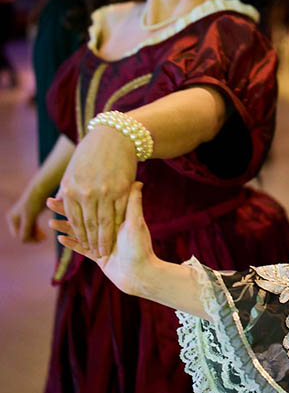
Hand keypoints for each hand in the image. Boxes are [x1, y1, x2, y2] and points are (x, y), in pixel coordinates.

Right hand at [7, 187, 47, 242]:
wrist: (42, 189)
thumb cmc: (35, 202)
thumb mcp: (30, 216)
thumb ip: (25, 229)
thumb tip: (22, 241)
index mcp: (12, 219)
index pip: (19, 236)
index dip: (31, 239)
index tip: (43, 238)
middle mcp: (14, 218)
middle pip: (22, 234)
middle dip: (33, 237)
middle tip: (44, 237)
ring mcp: (21, 217)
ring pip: (27, 231)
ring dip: (35, 235)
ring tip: (45, 236)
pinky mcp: (29, 216)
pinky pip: (31, 227)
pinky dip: (37, 231)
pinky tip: (44, 233)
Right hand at [49, 182, 155, 295]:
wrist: (141, 275)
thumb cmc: (141, 248)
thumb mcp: (136, 223)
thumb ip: (133, 204)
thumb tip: (137, 181)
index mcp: (116, 219)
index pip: (93, 204)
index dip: (79, 196)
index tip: (67, 187)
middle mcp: (108, 229)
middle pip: (83, 216)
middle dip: (66, 210)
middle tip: (49, 202)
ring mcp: (102, 243)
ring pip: (80, 232)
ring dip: (65, 226)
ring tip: (50, 221)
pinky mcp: (98, 257)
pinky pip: (82, 249)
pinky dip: (72, 243)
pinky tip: (60, 238)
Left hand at [59, 125, 137, 256]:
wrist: (115, 137)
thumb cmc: (92, 153)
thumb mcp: (73, 170)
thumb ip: (68, 189)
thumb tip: (60, 204)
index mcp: (71, 189)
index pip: (76, 220)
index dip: (81, 237)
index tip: (86, 248)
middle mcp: (87, 193)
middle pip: (90, 225)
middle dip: (94, 243)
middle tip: (98, 255)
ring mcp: (106, 192)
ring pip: (105, 222)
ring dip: (106, 239)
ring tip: (108, 250)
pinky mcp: (123, 189)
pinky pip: (121, 212)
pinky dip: (121, 225)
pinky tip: (121, 233)